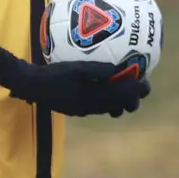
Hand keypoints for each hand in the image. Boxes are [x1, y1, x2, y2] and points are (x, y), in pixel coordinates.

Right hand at [8, 61, 149, 118]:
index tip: (146, 84)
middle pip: (118, 107)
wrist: (32, 85)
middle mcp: (90, 107)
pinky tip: (102, 90)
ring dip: (118, 102)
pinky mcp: (74, 109)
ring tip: (124, 92)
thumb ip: (96, 69)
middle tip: (139, 89)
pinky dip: (104, 100)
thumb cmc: (53, 73)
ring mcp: (82, 110)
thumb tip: (116, 69)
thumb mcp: (76, 67)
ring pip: (107, 109)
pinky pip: (96, 107)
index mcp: (93, 97)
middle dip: (131, 100)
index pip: (122, 97)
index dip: (136, 91)